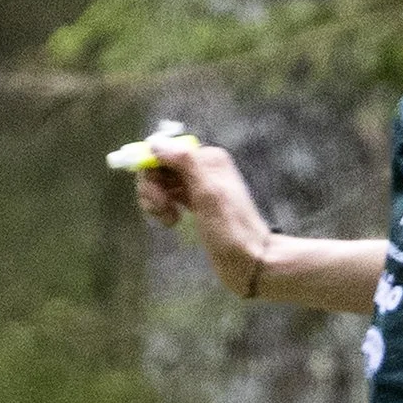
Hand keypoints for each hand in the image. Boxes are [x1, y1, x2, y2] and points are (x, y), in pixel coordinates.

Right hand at [136, 139, 270, 295]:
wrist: (250, 261)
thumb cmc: (231, 231)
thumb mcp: (208, 194)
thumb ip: (185, 163)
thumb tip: (155, 142)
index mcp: (208, 158)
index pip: (163, 150)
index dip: (151, 170)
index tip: (155, 196)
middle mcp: (203, 167)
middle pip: (159, 165)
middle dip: (153, 187)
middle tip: (160, 210)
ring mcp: (198, 185)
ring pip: (161, 181)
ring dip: (156, 200)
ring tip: (169, 220)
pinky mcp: (195, 202)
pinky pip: (168, 195)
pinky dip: (163, 207)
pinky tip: (172, 221)